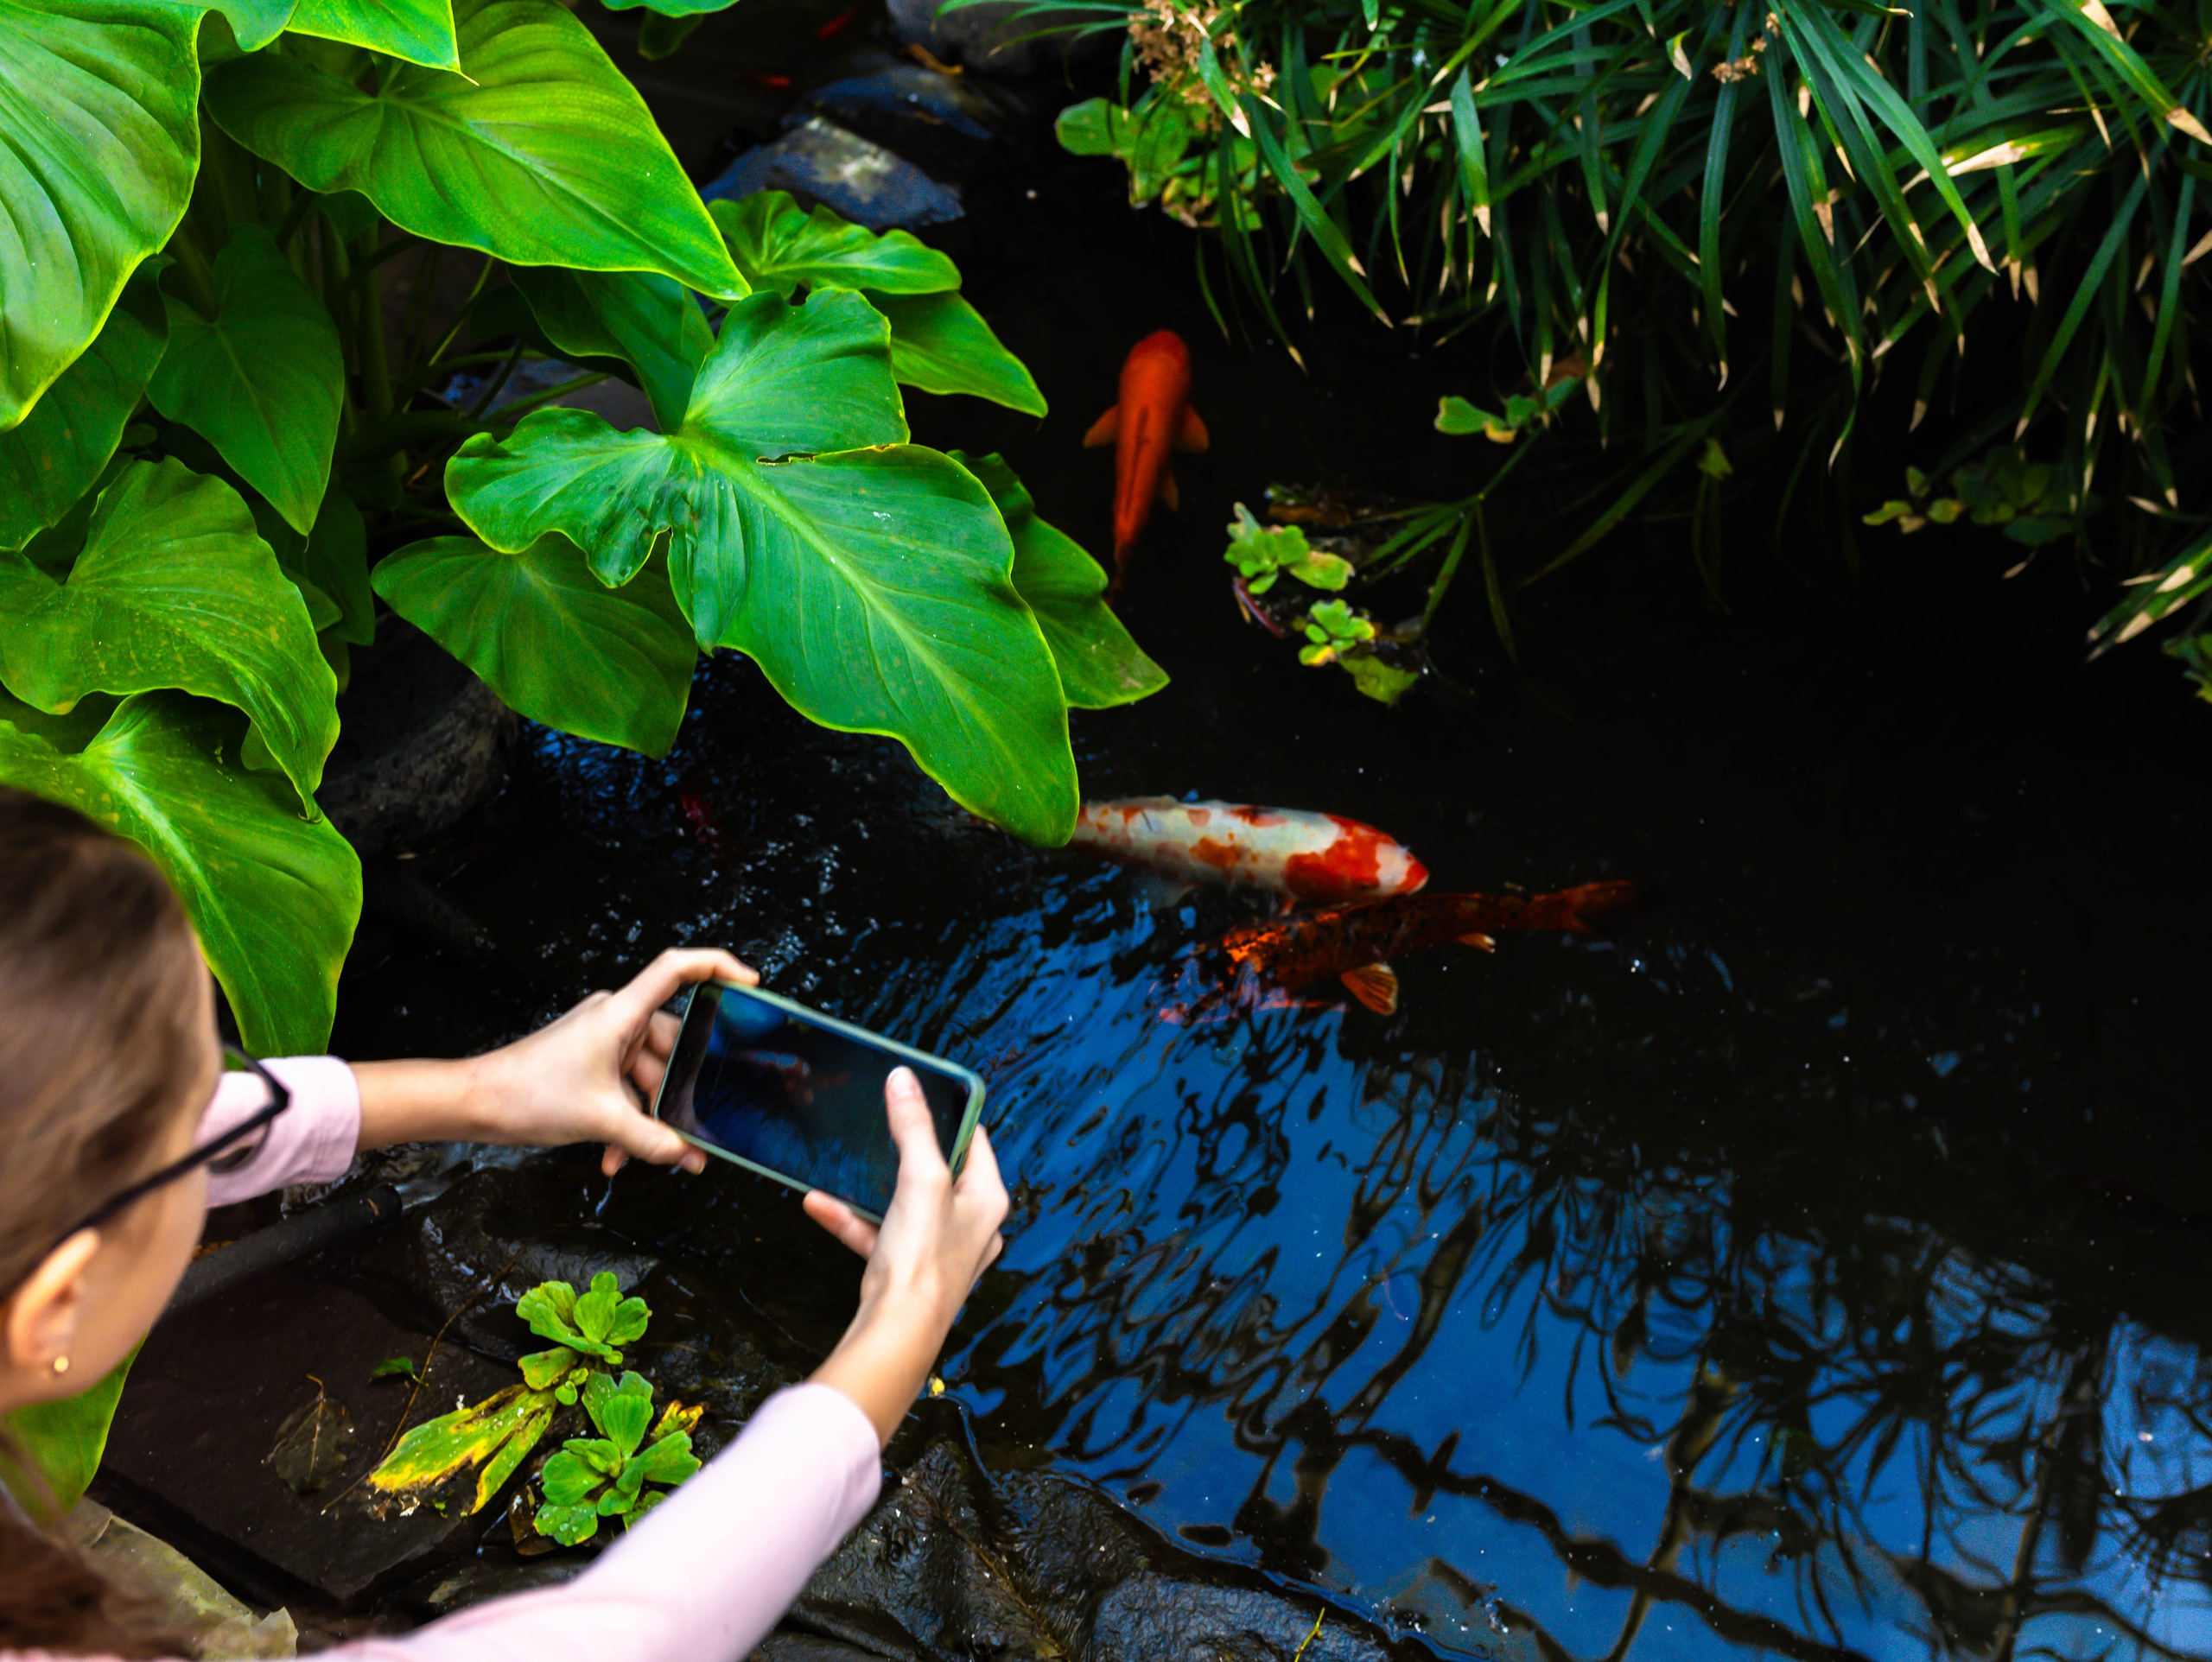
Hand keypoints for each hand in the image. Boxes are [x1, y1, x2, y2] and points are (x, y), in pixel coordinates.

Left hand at [356, 947, 754, 1170]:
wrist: (475, 1105)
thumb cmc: (528, 1093)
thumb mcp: (601, 1119)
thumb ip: (652, 1139)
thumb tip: (689, 1157)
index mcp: (620, 1013)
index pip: (677, 969)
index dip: (718, 966)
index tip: (751, 984)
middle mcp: (614, 1019)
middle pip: (670, 1043)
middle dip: (681, 1089)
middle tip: (700, 1120)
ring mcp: (601, 1041)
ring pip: (647, 1074)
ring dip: (648, 1115)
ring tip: (647, 1154)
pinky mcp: (589, 1063)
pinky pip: (624, 1088)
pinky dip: (626, 1119)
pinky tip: (618, 1155)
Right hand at [804, 1067, 1007, 1442]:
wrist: (896, 1333)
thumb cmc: (924, 1259)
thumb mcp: (921, 1179)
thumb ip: (913, 1127)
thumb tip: (904, 1080)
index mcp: (988, 1201)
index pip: (976, 1144)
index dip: (952, 1117)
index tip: (925, 1095)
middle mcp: (971, 1227)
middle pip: (940, 1174)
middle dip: (906, 1153)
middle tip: (884, 1125)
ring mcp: (939, 1252)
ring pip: (904, 1205)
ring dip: (869, 1188)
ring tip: (840, 1166)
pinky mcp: (907, 1272)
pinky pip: (878, 1235)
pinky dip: (851, 1220)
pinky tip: (818, 1205)